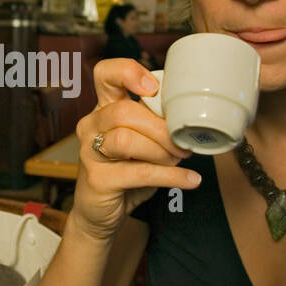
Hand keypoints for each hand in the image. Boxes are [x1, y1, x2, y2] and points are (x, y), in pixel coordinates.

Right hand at [73, 58, 197, 239]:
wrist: (100, 213)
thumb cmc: (125, 172)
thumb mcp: (141, 142)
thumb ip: (156, 124)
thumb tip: (195, 115)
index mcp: (104, 108)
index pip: (105, 74)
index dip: (128, 72)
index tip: (153, 88)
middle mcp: (92, 125)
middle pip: (124, 111)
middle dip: (161, 127)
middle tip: (182, 143)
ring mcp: (90, 152)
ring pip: (126, 139)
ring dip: (162, 150)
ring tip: (179, 159)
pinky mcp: (97, 179)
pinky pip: (138, 172)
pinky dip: (170, 176)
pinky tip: (189, 179)